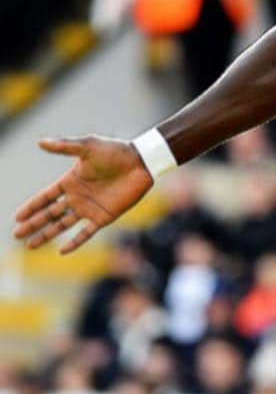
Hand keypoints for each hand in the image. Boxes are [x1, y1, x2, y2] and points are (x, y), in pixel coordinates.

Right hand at [13, 136, 152, 253]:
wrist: (140, 163)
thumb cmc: (115, 152)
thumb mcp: (88, 146)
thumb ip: (65, 147)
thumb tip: (40, 142)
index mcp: (70, 181)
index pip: (45, 197)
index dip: (31, 207)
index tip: (17, 217)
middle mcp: (77, 197)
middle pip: (49, 214)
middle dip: (33, 224)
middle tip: (16, 234)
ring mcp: (89, 209)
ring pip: (62, 225)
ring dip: (46, 234)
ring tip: (31, 245)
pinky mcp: (104, 217)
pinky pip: (86, 233)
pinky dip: (74, 242)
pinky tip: (62, 250)